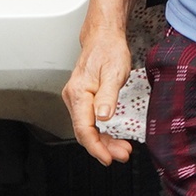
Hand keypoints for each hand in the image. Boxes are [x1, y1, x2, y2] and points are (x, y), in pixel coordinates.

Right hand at [61, 22, 134, 164]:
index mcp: (78, 93)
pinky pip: (89, 122)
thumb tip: (103, 117)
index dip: (96, 146)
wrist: (103, 38)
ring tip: (121, 148)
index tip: (108, 157)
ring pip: (87, 129)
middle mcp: (73, 98)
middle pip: (85, 132)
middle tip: (122, 154)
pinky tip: (113, 137)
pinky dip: (101, 132)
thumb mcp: (114, 73)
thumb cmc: (108, 51)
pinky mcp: (83, 100)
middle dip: (103, 147)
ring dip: (103, 141)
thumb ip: (108, 96)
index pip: (84, 128)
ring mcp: (76, 99)